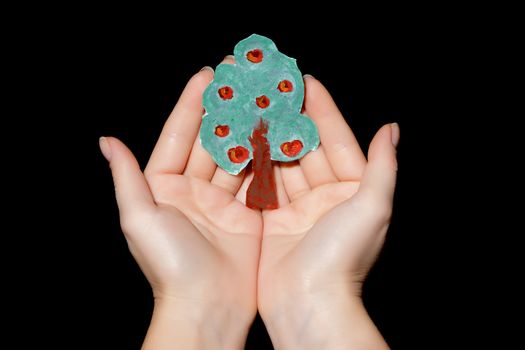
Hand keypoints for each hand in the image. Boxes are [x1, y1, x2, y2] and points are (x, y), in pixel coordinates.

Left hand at [100, 62, 261, 348]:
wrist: (207, 306)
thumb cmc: (168, 264)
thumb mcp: (139, 217)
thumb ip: (126, 177)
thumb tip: (106, 141)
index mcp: (163, 187)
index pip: (178, 135)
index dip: (191, 105)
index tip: (208, 75)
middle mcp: (192, 191)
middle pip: (211, 141)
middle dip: (226, 110)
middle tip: (243, 80)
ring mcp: (222, 202)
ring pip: (236, 156)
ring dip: (250, 130)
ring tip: (265, 101)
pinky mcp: (248, 215)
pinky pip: (257, 179)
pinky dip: (267, 158)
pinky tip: (278, 134)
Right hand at [258, 76, 398, 348]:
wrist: (308, 304)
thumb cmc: (343, 258)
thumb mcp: (373, 207)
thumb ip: (382, 166)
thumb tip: (391, 129)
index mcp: (353, 191)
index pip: (337, 140)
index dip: (322, 110)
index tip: (305, 82)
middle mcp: (326, 197)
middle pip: (306, 148)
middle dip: (289, 119)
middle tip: (271, 89)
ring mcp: (297, 209)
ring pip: (281, 163)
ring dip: (268, 137)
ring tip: (252, 108)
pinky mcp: (272, 221)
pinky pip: (263, 185)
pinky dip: (252, 164)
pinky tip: (240, 141)